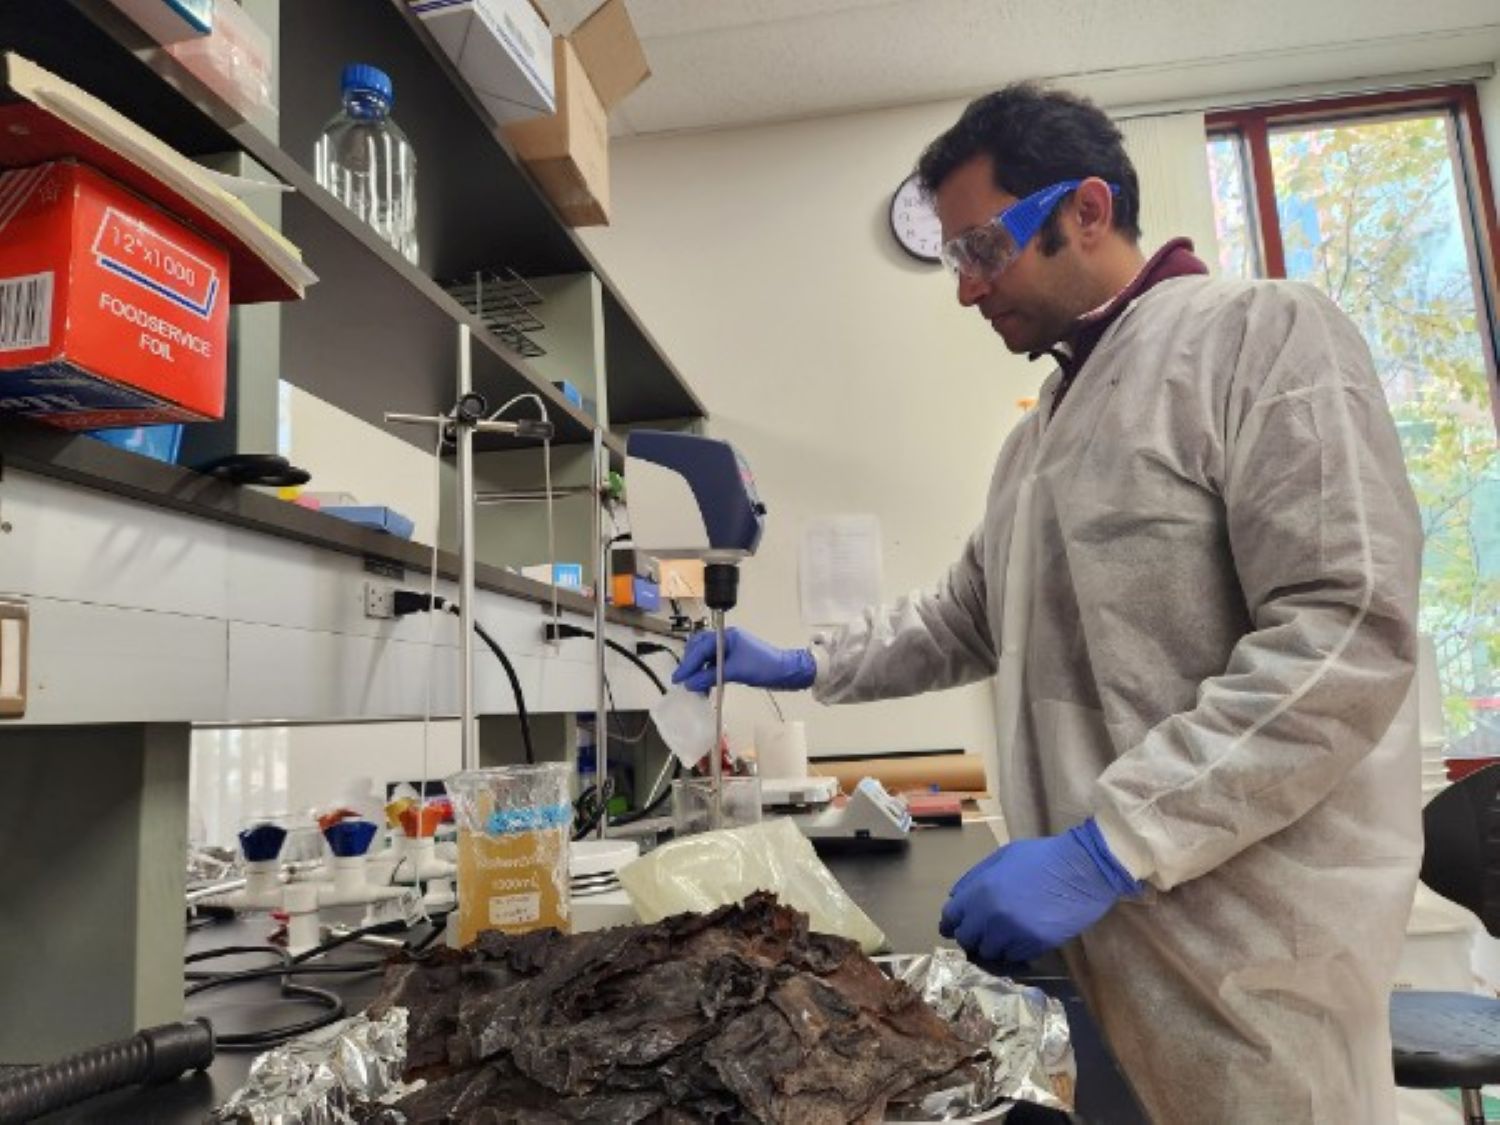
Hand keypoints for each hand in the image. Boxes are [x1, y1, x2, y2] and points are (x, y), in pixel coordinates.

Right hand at [672, 627, 816, 693]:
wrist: (787, 672)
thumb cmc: (764, 667)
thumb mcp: (736, 671)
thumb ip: (710, 677)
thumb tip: (690, 684)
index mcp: (727, 636)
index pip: (701, 648)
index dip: (688, 664)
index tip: (678, 678)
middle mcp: (727, 640)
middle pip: (700, 649)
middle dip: (691, 665)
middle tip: (684, 681)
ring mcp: (730, 650)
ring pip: (706, 658)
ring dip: (698, 672)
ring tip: (694, 687)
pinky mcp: (734, 660)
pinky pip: (714, 666)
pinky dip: (707, 675)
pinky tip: (704, 686)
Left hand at [939, 819, 1141, 962]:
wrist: (1083, 869)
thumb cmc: (1041, 857)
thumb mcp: (1002, 857)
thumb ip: (975, 878)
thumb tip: (956, 897)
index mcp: (980, 890)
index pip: (951, 917)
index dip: (951, 923)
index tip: (953, 927)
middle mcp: (992, 916)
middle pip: (967, 940)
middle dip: (971, 937)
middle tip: (980, 933)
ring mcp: (1014, 933)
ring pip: (990, 953)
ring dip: (993, 947)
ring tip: (1002, 938)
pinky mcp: (1035, 946)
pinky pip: (1014, 957)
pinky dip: (1014, 951)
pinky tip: (1021, 940)